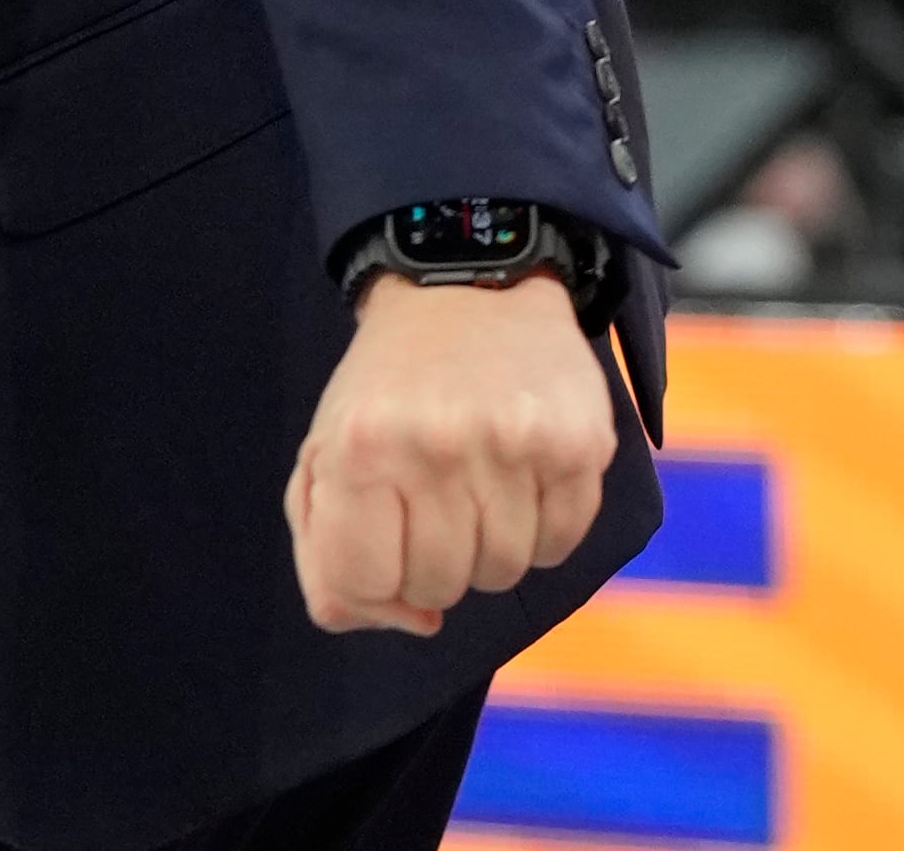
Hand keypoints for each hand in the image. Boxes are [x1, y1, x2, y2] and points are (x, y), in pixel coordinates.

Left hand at [284, 275, 614, 638]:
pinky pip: (561, 544)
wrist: (468, 283)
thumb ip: (326, 552)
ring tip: (478, 483)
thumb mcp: (326, 450)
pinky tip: (523, 475)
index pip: (361, 584)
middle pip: (439, 586)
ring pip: (503, 573)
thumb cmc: (390, 384)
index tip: (387, 548)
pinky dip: (542, 528)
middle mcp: (435, 446)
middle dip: (434, 562)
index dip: (374, 585)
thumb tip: (404, 621)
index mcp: (359, 446)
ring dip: (490, 546)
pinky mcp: (577, 443)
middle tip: (435, 502)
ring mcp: (512, 445)